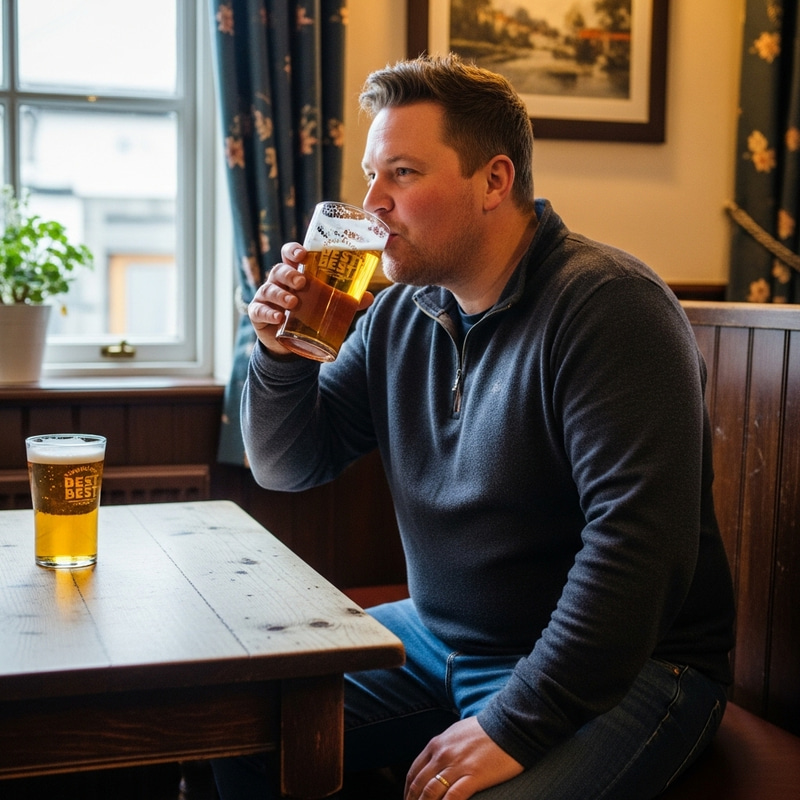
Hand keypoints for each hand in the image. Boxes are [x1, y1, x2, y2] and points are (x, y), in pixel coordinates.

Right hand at [248, 242, 374, 355]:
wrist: (290, 341)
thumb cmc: (308, 314)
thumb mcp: (326, 305)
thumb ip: (346, 300)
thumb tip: (369, 297)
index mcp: (294, 273)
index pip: (289, 255)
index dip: (293, 250)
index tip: (303, 254)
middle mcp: (278, 282)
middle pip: (279, 270)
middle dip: (289, 274)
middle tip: (302, 282)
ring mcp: (266, 297)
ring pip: (269, 289)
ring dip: (281, 294)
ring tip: (293, 302)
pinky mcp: (258, 314)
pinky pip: (259, 311)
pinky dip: (268, 313)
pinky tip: (279, 318)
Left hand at [404, 717, 523, 799]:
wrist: (509, 725)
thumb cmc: (485, 730)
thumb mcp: (456, 733)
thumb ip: (443, 747)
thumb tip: (435, 761)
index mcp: (436, 744)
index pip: (413, 773)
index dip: (408, 792)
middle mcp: (442, 755)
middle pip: (418, 785)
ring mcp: (457, 765)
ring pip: (431, 793)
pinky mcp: (474, 775)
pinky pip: (453, 797)